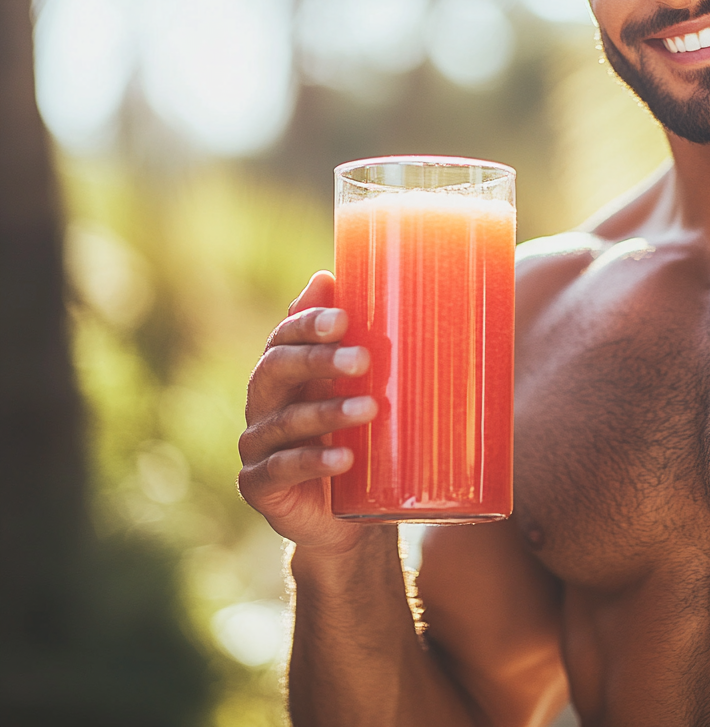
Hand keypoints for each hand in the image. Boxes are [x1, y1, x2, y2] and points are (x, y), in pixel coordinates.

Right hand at [238, 270, 376, 550]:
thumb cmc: (354, 438)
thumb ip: (348, 340)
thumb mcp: (358, 390)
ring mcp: (257, 445)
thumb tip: (330, 275)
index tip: (344, 317)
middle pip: (276, 369)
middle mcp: (264, 403)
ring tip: (369, 408)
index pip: (285, 336)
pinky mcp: (259, 486)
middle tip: (363, 358)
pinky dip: (313, 462)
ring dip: (327, 412)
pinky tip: (344, 460)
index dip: (308, 322)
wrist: (344, 517)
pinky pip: (280, 470)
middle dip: (317, 360)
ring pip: (285, 421)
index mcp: (284, 372)